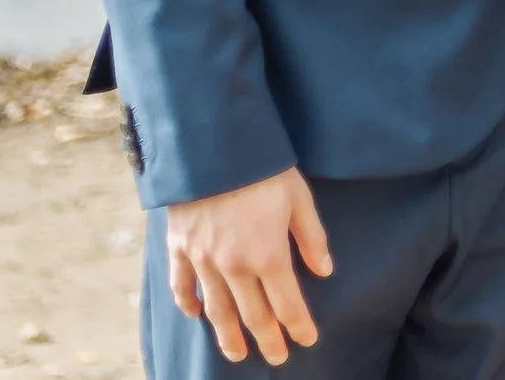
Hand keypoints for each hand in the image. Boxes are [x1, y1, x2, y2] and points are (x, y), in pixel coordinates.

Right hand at [165, 167, 332, 364]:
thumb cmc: (263, 169)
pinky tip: (197, 316)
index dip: (298, 325)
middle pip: (252, 314)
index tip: (308, 340)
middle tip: (277, 358)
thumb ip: (311, 237)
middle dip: (267, 339)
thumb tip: (325, 270)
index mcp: (267, 255)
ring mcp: (203, 260)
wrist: (212, 147)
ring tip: (237, 354)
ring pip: (217, 309)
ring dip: (228, 335)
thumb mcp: (299, 198)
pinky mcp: (180, 248)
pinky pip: (183, 285)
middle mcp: (233, 266)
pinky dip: (189, 303)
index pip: (287, 302)